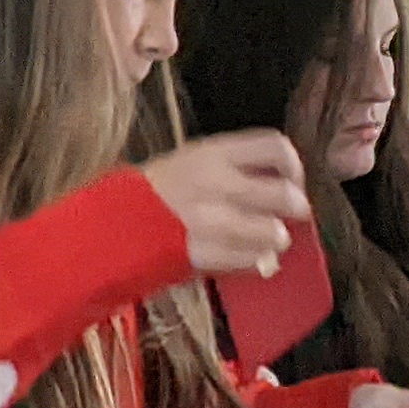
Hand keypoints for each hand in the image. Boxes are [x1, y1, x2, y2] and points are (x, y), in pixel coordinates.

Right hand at [143, 131, 308, 276]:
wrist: (112, 224)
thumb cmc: (158, 192)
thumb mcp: (194, 161)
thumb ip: (236, 168)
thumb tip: (282, 183)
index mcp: (213, 153)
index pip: (275, 147)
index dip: (293, 165)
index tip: (292, 179)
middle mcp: (215, 183)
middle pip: (283, 194)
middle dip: (296, 207)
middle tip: (294, 215)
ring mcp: (209, 220)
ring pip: (273, 232)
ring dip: (278, 238)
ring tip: (271, 240)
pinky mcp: (202, 253)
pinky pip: (251, 260)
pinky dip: (258, 261)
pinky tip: (252, 257)